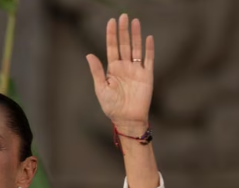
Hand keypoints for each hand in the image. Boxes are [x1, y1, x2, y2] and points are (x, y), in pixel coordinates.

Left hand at [87, 14, 153, 132]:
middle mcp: (125, 67)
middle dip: (123, 31)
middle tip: (123, 16)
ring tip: (135, 22)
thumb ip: (97, 71)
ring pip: (136, 48)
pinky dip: (149, 49)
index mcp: (113, 69)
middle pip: (124, 44)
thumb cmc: (112, 107)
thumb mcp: (101, 88)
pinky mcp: (147, 76)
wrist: (127, 119)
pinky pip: (149, 59)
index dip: (111, 35)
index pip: (112, 48)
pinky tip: (148, 38)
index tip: (111, 22)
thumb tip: (89, 54)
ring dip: (136, 35)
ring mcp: (136, 70)